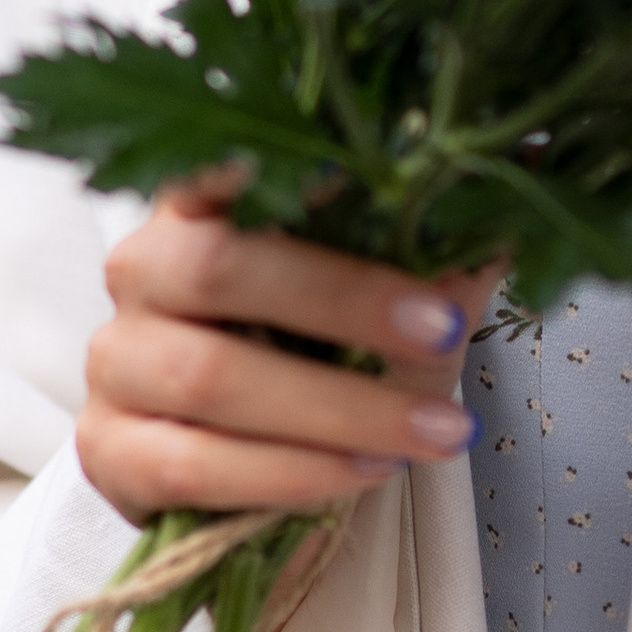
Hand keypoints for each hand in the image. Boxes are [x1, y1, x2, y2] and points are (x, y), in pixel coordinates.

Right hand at [80, 176, 495, 521]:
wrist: (270, 472)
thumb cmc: (330, 362)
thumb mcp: (397, 300)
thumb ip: (443, 244)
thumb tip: (522, 178)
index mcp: (202, 205)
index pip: (211, 159)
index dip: (259, 159)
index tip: (347, 163)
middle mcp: (143, 270)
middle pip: (218, 267)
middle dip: (342, 300)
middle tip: (444, 330)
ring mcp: (116, 363)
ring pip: (212, 377)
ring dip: (338, 409)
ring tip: (434, 431)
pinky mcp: (109, 453)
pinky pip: (195, 464)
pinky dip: (290, 473)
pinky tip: (363, 473)